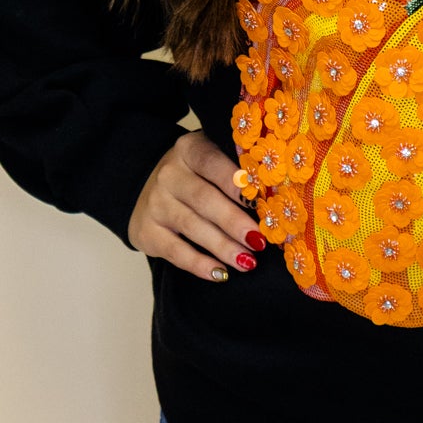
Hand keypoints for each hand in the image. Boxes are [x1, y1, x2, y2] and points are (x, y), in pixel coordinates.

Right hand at [127, 131, 264, 279]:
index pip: (211, 162)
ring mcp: (155, 203)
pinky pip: (175, 251)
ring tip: (248, 262)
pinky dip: (199, 265)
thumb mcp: (212, 160)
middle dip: (233, 221)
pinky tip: (221, 274)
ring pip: (191, 226)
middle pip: (203, 198)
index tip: (259, 201)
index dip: (235, 181)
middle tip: (259, 241)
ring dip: (222, 246)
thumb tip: (276, 201)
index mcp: (189, 149)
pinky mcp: (146, 231)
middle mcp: (168, 174)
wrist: (148, 184)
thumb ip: (237, 172)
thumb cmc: (197, 174)